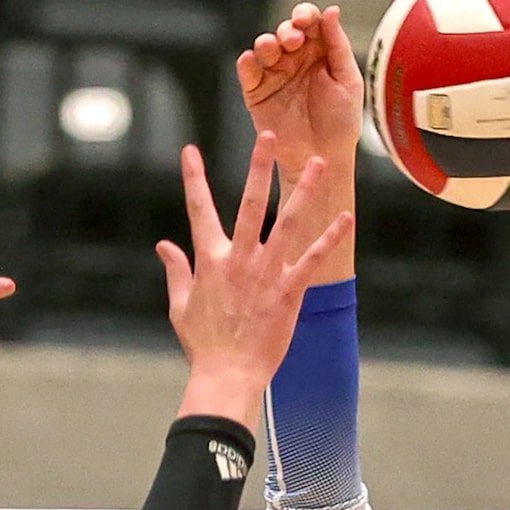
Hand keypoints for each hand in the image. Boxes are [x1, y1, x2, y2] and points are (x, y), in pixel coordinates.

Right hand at [155, 132, 354, 430]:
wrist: (227, 376)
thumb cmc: (203, 346)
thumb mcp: (180, 307)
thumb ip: (175, 271)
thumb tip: (163, 246)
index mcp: (210, 262)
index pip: (198, 211)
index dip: (192, 179)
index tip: (189, 150)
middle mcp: (238, 260)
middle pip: (248, 203)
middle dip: (257, 167)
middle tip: (268, 134)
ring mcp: (265, 274)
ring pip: (286, 222)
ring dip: (303, 191)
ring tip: (318, 164)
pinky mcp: (288, 291)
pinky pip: (312, 259)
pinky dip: (329, 238)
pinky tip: (346, 218)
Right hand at [238, 2, 364, 184]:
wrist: (322, 158)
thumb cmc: (340, 124)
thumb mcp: (348, 80)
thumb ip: (338, 44)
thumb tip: (330, 11)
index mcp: (319, 52)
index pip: (309, 23)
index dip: (305, 15)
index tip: (305, 20)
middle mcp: (295, 60)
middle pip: (284, 31)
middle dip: (286, 30)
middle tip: (293, 41)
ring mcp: (275, 76)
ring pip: (264, 47)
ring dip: (266, 42)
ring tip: (271, 48)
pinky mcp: (257, 94)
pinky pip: (248, 73)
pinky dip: (246, 64)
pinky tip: (250, 60)